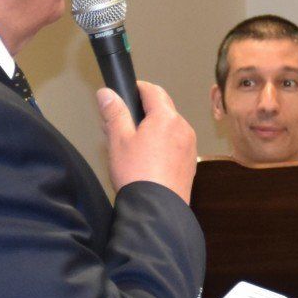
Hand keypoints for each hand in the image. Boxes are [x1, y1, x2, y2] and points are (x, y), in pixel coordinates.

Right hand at [97, 82, 197, 201]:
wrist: (157, 209)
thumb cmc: (137, 174)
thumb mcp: (118, 140)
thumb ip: (114, 113)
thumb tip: (106, 93)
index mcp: (166, 117)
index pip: (153, 90)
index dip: (138, 88)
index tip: (126, 92)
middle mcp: (183, 127)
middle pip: (163, 108)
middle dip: (143, 109)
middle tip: (122, 120)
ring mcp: (189, 145)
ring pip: (170, 126)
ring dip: (153, 127)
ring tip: (132, 142)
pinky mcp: (190, 162)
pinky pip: (176, 143)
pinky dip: (162, 143)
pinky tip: (147, 157)